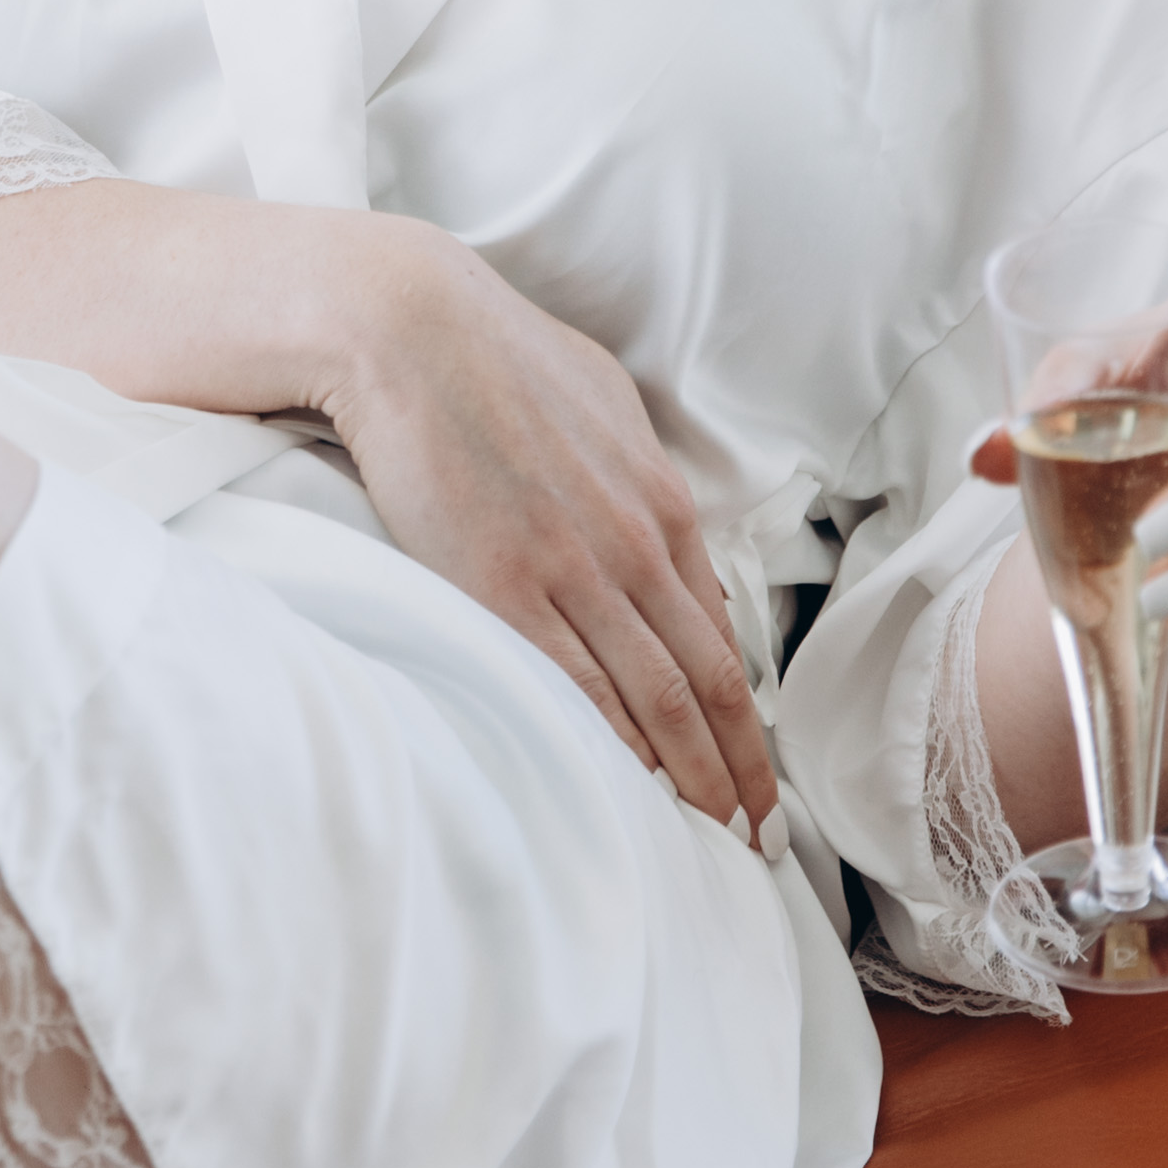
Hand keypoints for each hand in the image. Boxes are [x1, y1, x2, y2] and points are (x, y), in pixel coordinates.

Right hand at [320, 233, 780, 836]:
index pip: (719, 634)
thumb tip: (655, 510)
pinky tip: (628, 792)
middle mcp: (634, 547)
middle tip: (757, 836)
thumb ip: (634, 468)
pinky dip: (611, 749)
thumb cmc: (496, 353)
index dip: (746, 713)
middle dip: (741, 767)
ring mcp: (572, 573)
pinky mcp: (501, 590)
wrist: (411, 329)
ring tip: (709, 837)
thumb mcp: (600, 401)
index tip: (757, 768)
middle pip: (706, 682)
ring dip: (692, 778)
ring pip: (655, 700)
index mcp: (659, 504)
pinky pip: (574, 689)